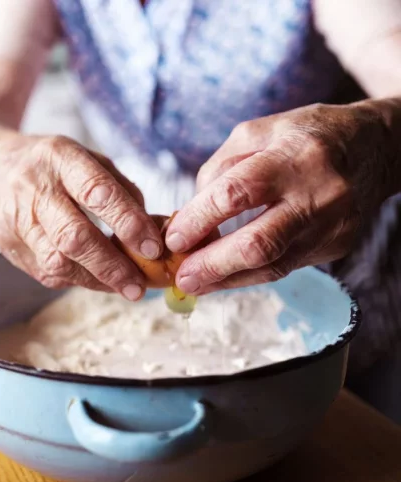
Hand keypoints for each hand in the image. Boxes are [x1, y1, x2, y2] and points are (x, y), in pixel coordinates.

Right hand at [0, 133, 163, 299]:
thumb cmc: (53, 166)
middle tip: (139, 284)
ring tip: (126, 287)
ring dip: (96, 280)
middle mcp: (32, 189)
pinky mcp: (7, 246)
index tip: (153, 246)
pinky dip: (78, 280)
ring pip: (57, 262)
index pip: (96, 192)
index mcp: (59, 158)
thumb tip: (155, 231)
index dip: (127, 222)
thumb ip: (122, 191)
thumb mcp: (88, 159)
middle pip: (73, 236)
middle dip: (111, 265)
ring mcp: (15, 220)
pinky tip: (99, 280)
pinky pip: (47, 272)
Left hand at [166, 101, 398, 294]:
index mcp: (294, 156)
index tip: (173, 237)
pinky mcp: (335, 246)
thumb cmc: (303, 136)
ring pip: (273, 266)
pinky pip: (285, 267)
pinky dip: (249, 274)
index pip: (237, 193)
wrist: (373, 148)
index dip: (199, 219)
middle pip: (260, 243)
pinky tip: (223, 276)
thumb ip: (218, 170)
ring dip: (227, 280)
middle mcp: (317, 194)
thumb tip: (189, 217)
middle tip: (182, 276)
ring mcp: (331, 226)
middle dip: (213, 264)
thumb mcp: (257, 133)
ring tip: (194, 284)